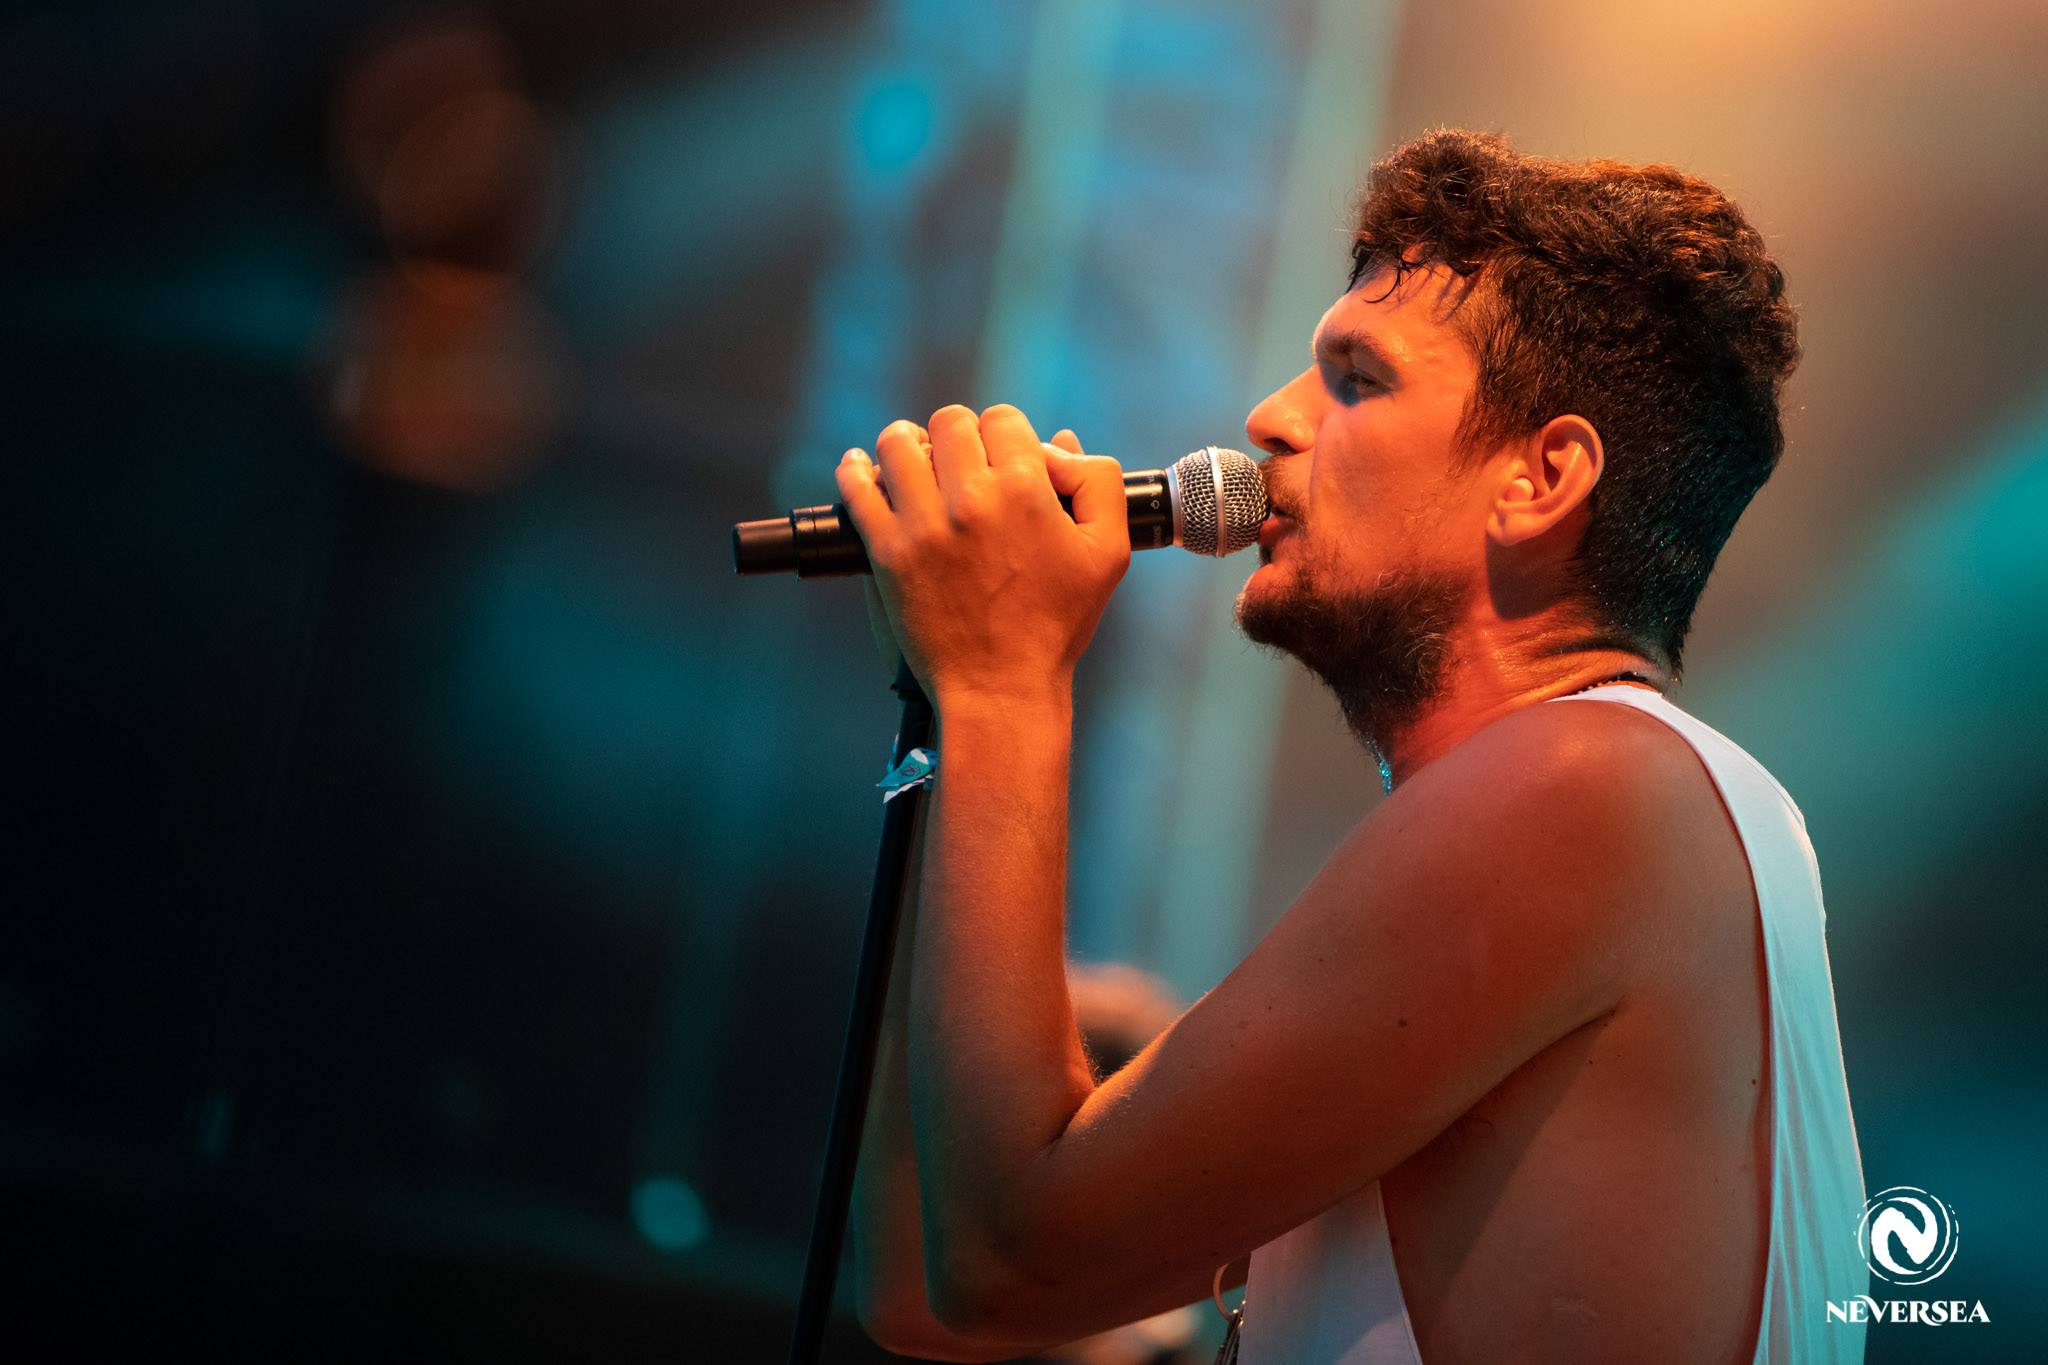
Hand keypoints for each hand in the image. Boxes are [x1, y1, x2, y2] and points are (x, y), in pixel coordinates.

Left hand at [837, 405, 1128, 710]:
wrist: (1000, 687)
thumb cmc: (1056, 625)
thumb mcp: (1109, 553)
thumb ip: (1098, 484)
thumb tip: (1059, 445)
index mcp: (1025, 490)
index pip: (1003, 420)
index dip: (1006, 436)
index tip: (1004, 461)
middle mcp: (971, 499)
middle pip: (950, 423)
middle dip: (959, 437)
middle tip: (962, 465)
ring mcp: (923, 524)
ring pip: (898, 444)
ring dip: (907, 444)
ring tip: (914, 461)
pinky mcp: (888, 552)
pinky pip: (857, 490)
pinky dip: (856, 471)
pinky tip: (863, 468)